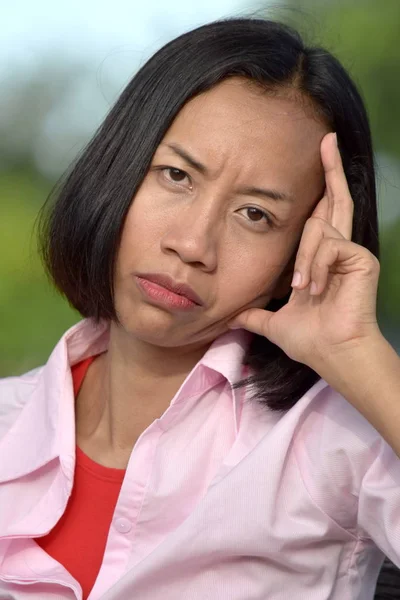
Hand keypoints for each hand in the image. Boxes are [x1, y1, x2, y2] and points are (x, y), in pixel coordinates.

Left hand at [228, 132, 381, 370]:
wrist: (332, 354)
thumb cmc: (311, 340)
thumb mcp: (275, 322)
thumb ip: (257, 315)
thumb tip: (233, 316)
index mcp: (321, 258)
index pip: (320, 216)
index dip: (321, 190)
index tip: (318, 161)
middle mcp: (338, 249)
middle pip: (335, 200)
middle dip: (331, 169)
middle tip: (327, 139)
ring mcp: (351, 252)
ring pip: (317, 228)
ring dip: (304, 260)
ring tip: (303, 288)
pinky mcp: (361, 258)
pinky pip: (328, 245)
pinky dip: (316, 266)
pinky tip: (316, 287)